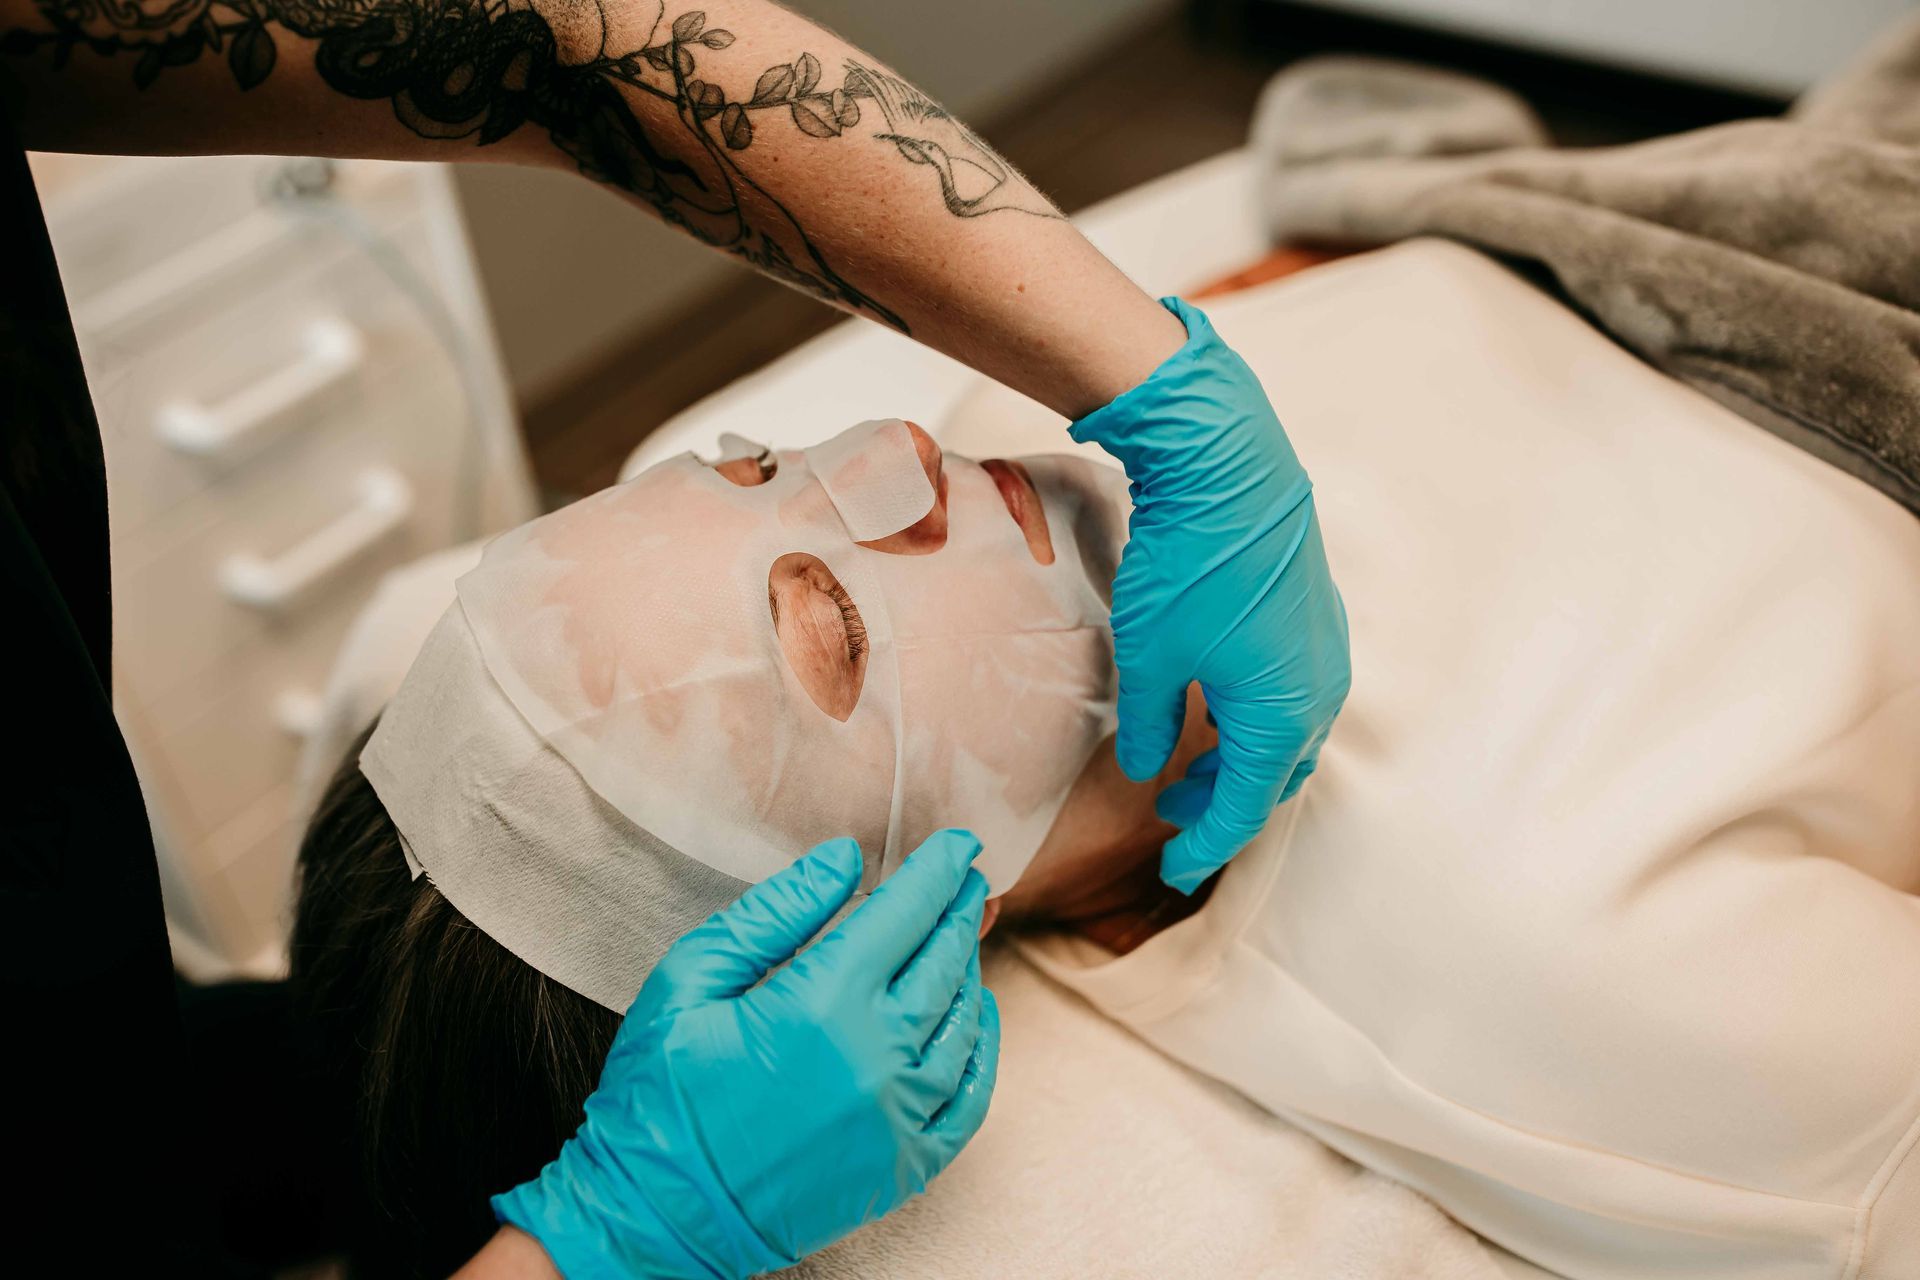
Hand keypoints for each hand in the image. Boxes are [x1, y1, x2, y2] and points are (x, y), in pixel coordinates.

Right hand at [492, 830, 999, 1278]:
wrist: (654, 1215)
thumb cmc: (659, 1093)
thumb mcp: (690, 979)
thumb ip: (775, 913)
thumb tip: (844, 860)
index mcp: (822, 1001)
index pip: (907, 912)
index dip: (939, 870)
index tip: (960, 844)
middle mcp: (876, 1055)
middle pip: (945, 960)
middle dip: (961, 911)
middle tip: (970, 882)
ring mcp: (899, 1116)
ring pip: (964, 1023)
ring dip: (970, 971)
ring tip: (964, 940)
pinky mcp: (905, 1167)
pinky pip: (970, 1098)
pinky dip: (982, 1049)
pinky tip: (974, 1019)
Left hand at [1072, 297, 1350, 893]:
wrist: (1229, 468)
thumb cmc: (1188, 567)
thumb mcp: (1151, 657)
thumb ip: (1150, 725)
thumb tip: (1148, 768)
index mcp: (1280, 719)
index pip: (1244, 810)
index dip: (1204, 846)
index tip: (1169, 870)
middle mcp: (1319, 695)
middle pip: (1273, 778)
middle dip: (1222, 803)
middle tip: (1168, 812)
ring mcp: (1326, 655)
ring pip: (1287, 737)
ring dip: (1239, 759)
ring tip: (1185, 761)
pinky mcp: (1318, 619)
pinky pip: (1294, 695)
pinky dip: (1255, 718)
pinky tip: (1212, 703)